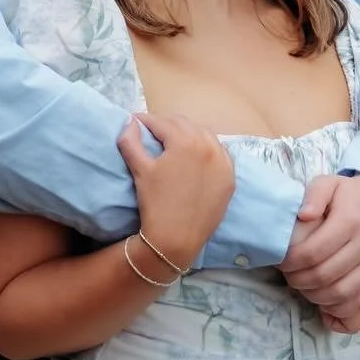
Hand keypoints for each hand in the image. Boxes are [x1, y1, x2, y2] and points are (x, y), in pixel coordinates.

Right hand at [117, 111, 234, 268]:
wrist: (177, 239)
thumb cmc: (156, 203)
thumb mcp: (140, 170)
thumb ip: (130, 141)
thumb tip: (130, 122)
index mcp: (185, 141)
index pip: (161, 122)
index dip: (144, 120)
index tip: (134, 122)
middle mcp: (208, 146)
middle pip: (184, 124)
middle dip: (165, 124)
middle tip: (151, 131)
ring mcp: (222, 162)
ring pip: (204, 135)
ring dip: (187, 133)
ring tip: (172, 141)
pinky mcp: (229, 177)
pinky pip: (219, 152)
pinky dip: (206, 147)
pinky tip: (196, 154)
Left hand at [280, 174, 359, 325]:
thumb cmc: (354, 194)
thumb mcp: (331, 183)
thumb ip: (314, 195)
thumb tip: (302, 216)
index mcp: (351, 219)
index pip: (314, 251)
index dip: (292, 262)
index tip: (281, 262)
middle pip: (326, 275)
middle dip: (300, 281)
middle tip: (289, 277)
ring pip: (345, 294)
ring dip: (318, 298)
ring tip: (305, 288)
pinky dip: (342, 310)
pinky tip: (327, 304)